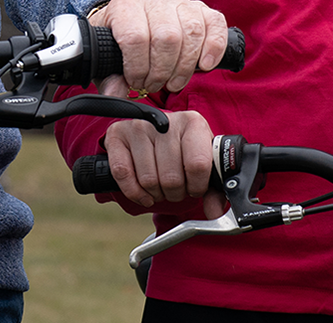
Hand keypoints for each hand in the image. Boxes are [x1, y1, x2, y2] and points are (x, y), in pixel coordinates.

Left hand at [90, 0, 228, 93]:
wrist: (131, 19)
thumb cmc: (118, 39)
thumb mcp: (106, 55)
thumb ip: (108, 75)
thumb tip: (115, 92)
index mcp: (126, 4)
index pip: (136, 38)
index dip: (137, 68)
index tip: (135, 82)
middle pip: (167, 37)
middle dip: (162, 71)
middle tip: (154, 85)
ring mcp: (179, 2)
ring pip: (192, 32)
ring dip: (185, 67)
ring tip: (173, 82)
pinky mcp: (200, 9)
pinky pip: (215, 24)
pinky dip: (214, 47)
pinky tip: (204, 66)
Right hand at [102, 109, 223, 217]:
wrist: (157, 132)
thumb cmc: (183, 151)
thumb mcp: (204, 164)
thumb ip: (215, 190)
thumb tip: (215, 212)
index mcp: (193, 123)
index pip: (197, 165)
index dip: (197, 186)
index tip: (194, 188)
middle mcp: (165, 120)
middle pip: (171, 177)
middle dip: (175, 193)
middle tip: (176, 189)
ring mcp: (138, 126)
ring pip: (148, 180)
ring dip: (155, 194)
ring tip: (161, 188)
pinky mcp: (116, 134)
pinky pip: (123, 174)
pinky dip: (134, 193)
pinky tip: (144, 193)